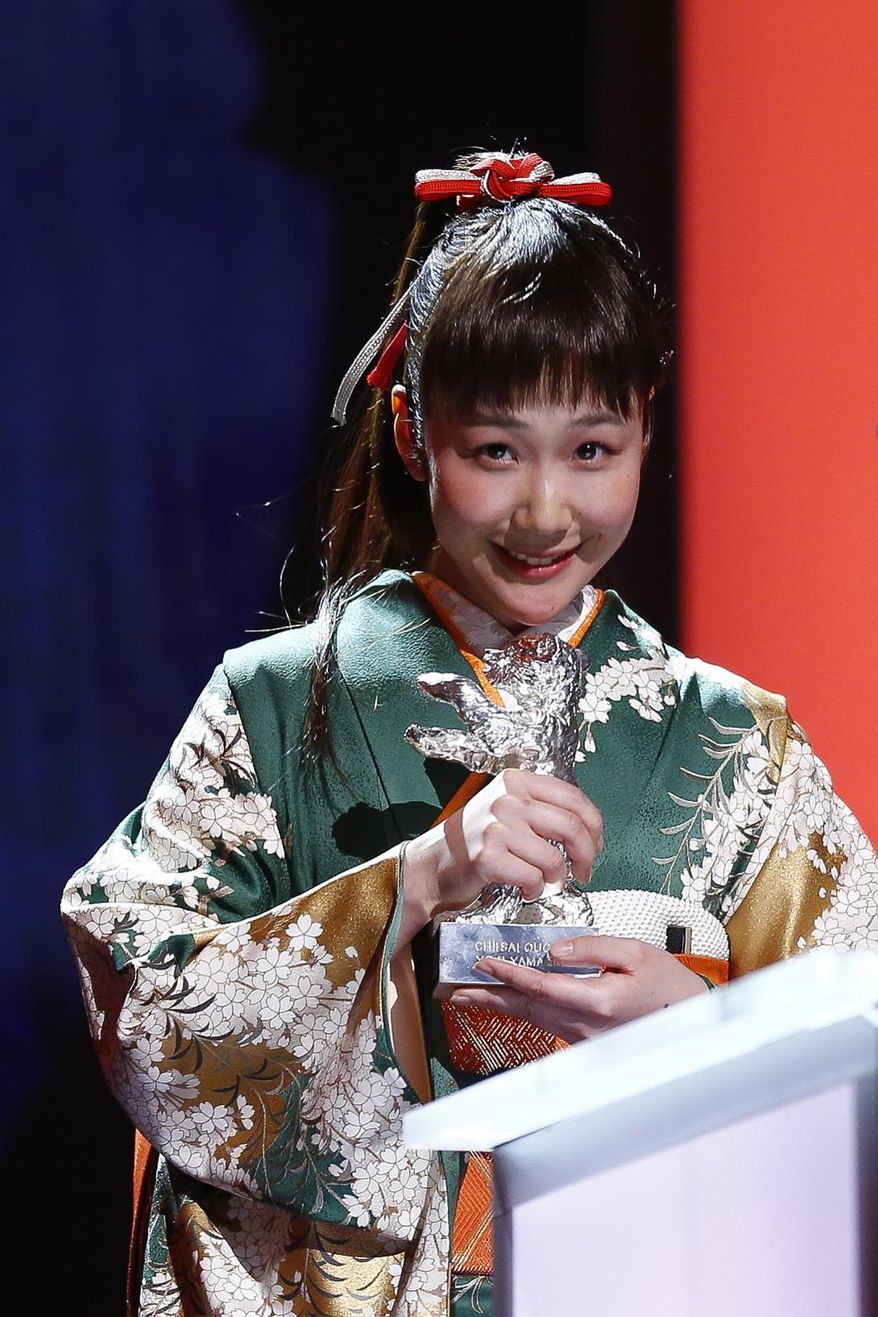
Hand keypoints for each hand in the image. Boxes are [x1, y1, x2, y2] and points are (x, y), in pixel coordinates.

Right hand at [398, 769, 602, 946]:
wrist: (433, 865)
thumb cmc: (476, 841)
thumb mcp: (509, 809)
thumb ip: (543, 808)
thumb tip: (589, 827)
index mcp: (517, 781)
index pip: (573, 798)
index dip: (594, 826)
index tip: (596, 845)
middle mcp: (507, 799)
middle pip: (571, 827)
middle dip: (586, 856)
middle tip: (583, 872)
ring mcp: (496, 827)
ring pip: (553, 858)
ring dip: (556, 878)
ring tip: (543, 882)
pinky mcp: (487, 857)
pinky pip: (533, 878)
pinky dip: (535, 890)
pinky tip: (525, 889)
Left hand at [447, 934, 709, 1042]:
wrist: (690, 1020)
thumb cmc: (666, 983)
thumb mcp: (635, 953)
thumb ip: (592, 948)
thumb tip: (553, 951)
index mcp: (597, 1001)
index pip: (542, 986)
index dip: (510, 974)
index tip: (484, 963)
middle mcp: (584, 1024)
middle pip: (526, 1009)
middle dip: (488, 998)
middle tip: (454, 991)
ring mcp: (583, 1037)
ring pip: (531, 1018)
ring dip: (499, 1005)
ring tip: (469, 995)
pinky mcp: (585, 1039)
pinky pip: (545, 1022)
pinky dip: (521, 1010)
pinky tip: (506, 1001)